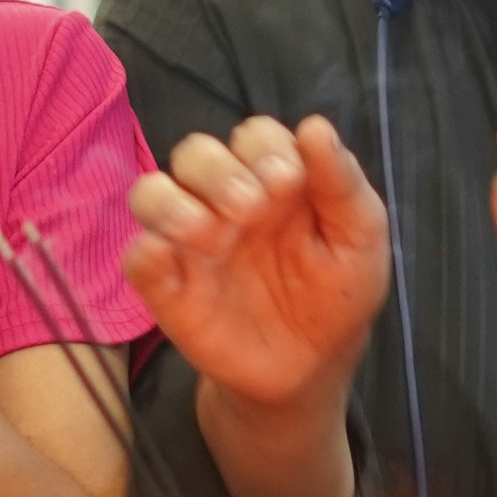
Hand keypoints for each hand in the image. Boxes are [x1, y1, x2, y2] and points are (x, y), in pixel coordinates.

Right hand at [124, 117, 391, 412]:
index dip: (267, 149)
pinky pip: (136, 257)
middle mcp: (223, 200)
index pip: (253, 134)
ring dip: (172, 202)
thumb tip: (314, 125)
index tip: (290, 184)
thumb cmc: (337, 296)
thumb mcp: (360, 239)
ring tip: (209, 234)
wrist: (311, 371)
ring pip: (150, 192)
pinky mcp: (166, 288)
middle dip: (220, 171)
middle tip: (251, 209)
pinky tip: (174, 263)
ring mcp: (189, 243)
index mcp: (272, 179)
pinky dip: (146, 252)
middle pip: (195, 152)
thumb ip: (342, 183)